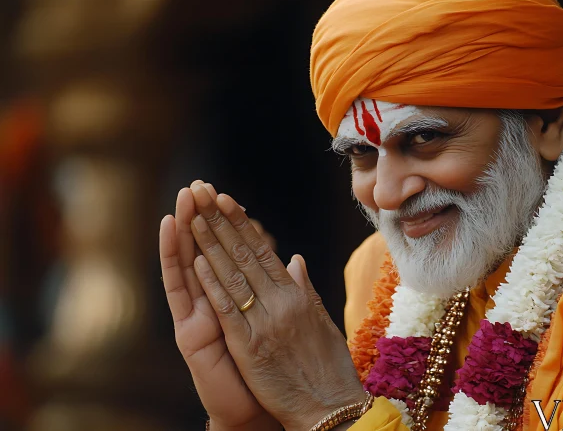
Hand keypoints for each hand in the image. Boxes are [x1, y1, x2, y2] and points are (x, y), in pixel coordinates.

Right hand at [159, 181, 279, 430]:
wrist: (264, 410)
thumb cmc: (277, 369)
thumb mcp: (285, 323)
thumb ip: (287, 290)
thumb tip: (294, 259)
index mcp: (238, 298)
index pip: (230, 252)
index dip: (228, 223)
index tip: (227, 194)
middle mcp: (214, 304)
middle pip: (204, 252)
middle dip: (202, 218)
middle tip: (196, 185)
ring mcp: (199, 318)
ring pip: (188, 269)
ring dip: (184, 236)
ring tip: (181, 205)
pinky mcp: (191, 337)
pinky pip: (186, 302)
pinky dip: (184, 275)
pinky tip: (184, 250)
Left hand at [188, 184, 363, 430]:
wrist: (330, 409)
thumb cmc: (328, 368)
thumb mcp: (321, 322)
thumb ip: (304, 289)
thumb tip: (293, 259)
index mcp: (297, 296)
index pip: (263, 251)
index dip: (241, 224)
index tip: (225, 200)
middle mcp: (281, 302)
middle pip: (244, 254)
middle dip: (220, 222)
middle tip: (202, 193)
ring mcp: (265, 323)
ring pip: (233, 275)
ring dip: (209, 244)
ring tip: (192, 216)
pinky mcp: (250, 346)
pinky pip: (228, 309)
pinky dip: (212, 284)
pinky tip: (197, 262)